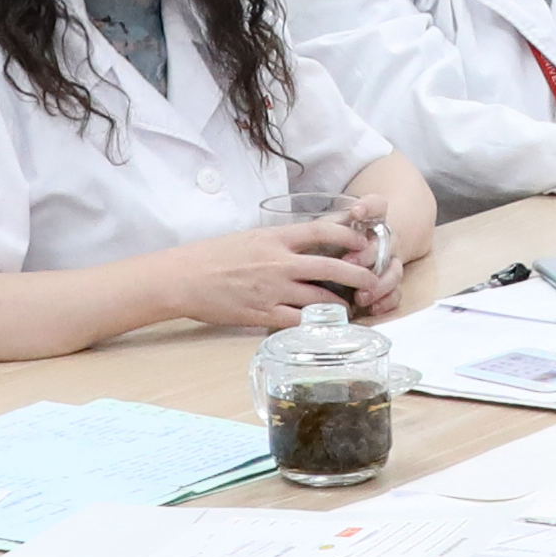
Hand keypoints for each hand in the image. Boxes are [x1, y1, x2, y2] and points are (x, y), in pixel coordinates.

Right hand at [146, 218, 384, 333]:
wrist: (183, 277)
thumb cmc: (212, 255)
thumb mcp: (250, 238)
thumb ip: (279, 242)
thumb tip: (304, 246)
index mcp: (275, 238)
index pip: (323, 230)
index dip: (349, 236)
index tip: (362, 243)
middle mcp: (279, 262)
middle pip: (332, 267)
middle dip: (359, 275)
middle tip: (372, 281)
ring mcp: (272, 289)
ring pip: (320, 298)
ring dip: (339, 305)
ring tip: (349, 308)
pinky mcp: (262, 313)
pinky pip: (297, 321)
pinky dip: (312, 324)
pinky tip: (320, 326)